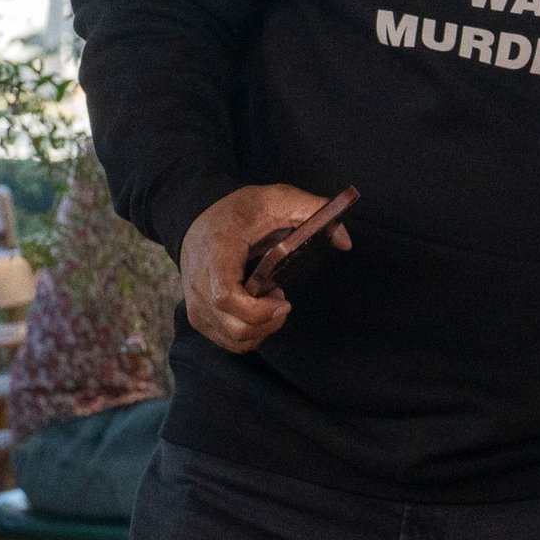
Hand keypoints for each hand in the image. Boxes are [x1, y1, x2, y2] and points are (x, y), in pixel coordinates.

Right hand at [179, 184, 352, 353]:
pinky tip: (258, 310)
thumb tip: (345, 241)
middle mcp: (198, 283)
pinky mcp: (198, 316)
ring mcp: (195, 303)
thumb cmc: (241, 210)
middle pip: (234, 325)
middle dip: (269, 321)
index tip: (284, 297)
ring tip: (269, 301)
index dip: (258, 309)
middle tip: (281, 299)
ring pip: (233, 338)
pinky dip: (251, 334)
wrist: (199, 219)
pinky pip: (228, 341)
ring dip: (262, 329)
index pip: (225, 296)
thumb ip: (313, 211)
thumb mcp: (279, 198)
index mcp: (215, 253)